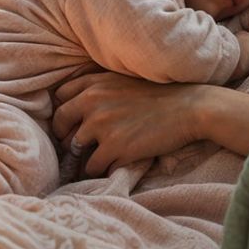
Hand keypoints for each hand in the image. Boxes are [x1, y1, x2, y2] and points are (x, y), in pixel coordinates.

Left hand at [51, 73, 204, 176]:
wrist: (189, 108)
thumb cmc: (160, 94)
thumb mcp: (124, 79)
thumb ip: (99, 87)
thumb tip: (79, 105)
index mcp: (94, 83)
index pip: (60, 97)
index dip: (63, 112)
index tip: (71, 123)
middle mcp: (92, 102)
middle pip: (60, 124)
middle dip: (66, 137)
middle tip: (76, 148)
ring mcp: (102, 126)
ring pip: (75, 149)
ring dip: (83, 156)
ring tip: (96, 160)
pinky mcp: (114, 147)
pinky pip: (93, 166)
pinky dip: (101, 169)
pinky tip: (113, 166)